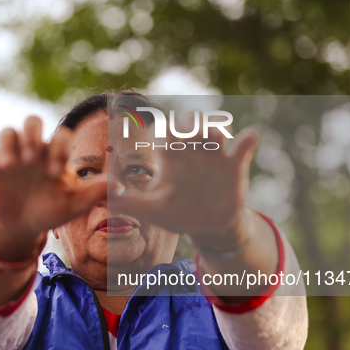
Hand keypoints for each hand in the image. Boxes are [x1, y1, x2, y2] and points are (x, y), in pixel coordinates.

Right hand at [0, 116, 105, 257]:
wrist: (22, 228)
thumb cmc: (50, 212)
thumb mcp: (73, 205)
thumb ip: (94, 193)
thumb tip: (119, 185)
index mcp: (55, 155)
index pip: (60, 136)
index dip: (59, 148)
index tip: (55, 173)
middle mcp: (33, 150)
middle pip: (32, 121)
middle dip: (32, 133)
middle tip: (31, 156)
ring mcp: (11, 156)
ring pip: (8, 132)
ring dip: (9, 143)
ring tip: (10, 165)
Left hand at [109, 124, 258, 249]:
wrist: (207, 227)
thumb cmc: (177, 213)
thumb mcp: (152, 210)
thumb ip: (127, 202)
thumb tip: (102, 193)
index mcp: (171, 157)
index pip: (164, 133)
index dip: (160, 128)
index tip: (156, 132)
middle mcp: (192, 151)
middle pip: (190, 123)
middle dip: (188, 122)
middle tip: (185, 132)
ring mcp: (214, 156)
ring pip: (215, 130)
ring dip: (214, 129)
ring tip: (214, 138)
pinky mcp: (234, 165)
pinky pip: (243, 147)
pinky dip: (247, 140)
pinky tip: (248, 139)